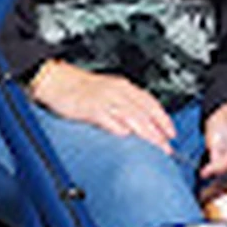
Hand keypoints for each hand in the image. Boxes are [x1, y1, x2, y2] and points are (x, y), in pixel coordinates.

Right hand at [30, 57, 173, 150]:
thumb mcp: (107, 91)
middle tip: (167, 147)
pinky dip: (120, 130)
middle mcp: (116, 92)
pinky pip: (109, 120)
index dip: (163, 118)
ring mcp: (104, 100)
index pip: (150, 102)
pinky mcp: (90, 109)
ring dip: (146, 134)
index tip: (171, 132)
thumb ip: (123, 104)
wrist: (55, 80)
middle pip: (144, 113)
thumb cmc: (78, 87)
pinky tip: (126, 137)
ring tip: (155, 147)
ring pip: (132, 118)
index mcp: (122, 86)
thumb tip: (139, 121)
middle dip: (158, 131)